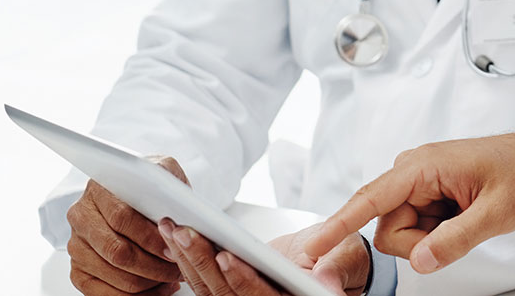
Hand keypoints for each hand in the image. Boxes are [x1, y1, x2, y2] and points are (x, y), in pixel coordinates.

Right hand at [65, 155, 187, 295]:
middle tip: (177, 267)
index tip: (174, 248)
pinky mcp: (78, 270)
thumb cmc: (148, 188)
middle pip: (117, 251)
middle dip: (153, 265)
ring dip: (149, 282)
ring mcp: (76, 246)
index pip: (122, 217)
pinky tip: (157, 289)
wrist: (132, 196)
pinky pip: (104, 294)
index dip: (150, 237)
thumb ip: (167, 180)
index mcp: (98, 190)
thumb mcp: (161, 171)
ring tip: (173, 277)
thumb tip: (177, 204)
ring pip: (114, 274)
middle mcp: (81, 218)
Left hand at [159, 220, 371, 295]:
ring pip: (209, 288)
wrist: (330, 258)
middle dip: (202, 261)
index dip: (241, 279)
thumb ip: (333, 270)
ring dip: (188, 258)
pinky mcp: (231, 288)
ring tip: (172, 226)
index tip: (225, 256)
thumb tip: (327, 284)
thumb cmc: (339, 257)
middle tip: (184, 232)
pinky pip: (204, 280)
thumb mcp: (342, 258)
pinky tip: (174, 235)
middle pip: (225, 293)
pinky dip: (187, 259)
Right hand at [300, 133, 514, 274]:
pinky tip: (463, 216)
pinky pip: (416, 230)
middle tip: (462, 228)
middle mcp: (413, 171)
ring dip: (431, 238)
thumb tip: (419, 261)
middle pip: (387, 228)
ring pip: (402, 233)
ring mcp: (418, 184)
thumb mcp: (498, 212)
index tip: (312, 247)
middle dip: (419, 242)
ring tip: (467, 217)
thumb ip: (456, 239)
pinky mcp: (426, 196)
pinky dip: (437, 233)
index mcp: (424, 165)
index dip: (339, 224)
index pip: (370, 199)